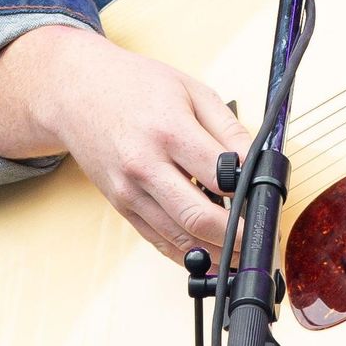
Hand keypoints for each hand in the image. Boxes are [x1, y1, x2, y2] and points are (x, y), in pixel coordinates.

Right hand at [0, 24, 251, 262]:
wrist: (78, 94)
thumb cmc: (138, 87)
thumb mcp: (193, 91)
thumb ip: (228, 127)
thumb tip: (256, 158)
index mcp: (170, 132)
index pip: (218, 173)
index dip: (248, 191)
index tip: (268, 199)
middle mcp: (145, 167)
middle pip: (196, 216)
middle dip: (234, 235)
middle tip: (261, 241)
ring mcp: (129, 192)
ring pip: (176, 238)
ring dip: (213, 253)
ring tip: (243, 256)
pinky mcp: (120, 206)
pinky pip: (156, 239)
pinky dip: (184, 253)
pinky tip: (209, 257)